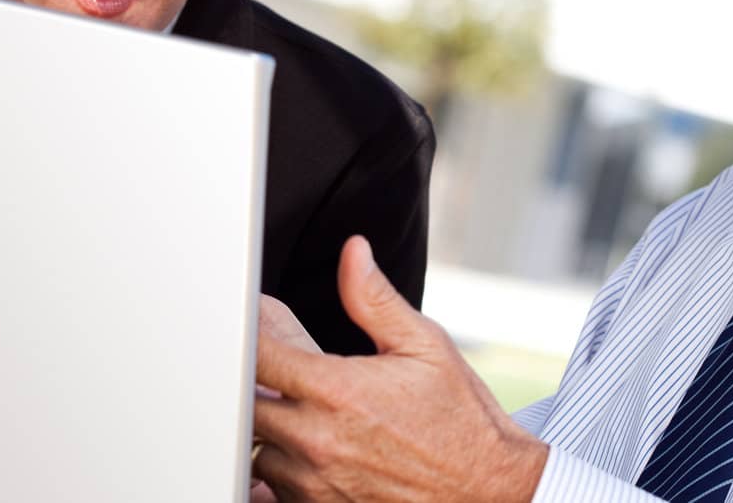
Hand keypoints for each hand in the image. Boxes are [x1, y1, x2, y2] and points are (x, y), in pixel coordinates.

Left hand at [252, 236, 548, 502]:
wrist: (487, 491)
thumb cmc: (459, 420)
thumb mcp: (425, 345)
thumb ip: (374, 299)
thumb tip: (353, 253)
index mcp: (337, 390)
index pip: (257, 357)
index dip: (250, 336)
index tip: (257, 327)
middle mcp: (316, 440)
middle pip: (245, 403)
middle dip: (256, 382)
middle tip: (283, 369)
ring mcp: (313, 483)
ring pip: (256, 447)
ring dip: (269, 427)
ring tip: (304, 410)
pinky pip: (272, 487)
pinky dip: (283, 466)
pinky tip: (313, 449)